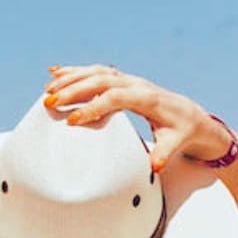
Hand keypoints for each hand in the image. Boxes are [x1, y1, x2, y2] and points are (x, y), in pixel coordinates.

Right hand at [43, 63, 228, 171]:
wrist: (190, 115)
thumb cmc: (181, 131)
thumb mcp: (175, 143)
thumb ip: (164, 153)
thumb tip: (154, 166)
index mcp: (147, 98)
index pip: (115, 98)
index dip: (92, 107)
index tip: (72, 120)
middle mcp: (136, 84)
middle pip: (101, 80)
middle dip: (73, 90)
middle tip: (50, 102)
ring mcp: (129, 80)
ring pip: (96, 72)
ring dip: (71, 78)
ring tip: (47, 90)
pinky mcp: (123, 80)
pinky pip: (97, 71)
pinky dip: (76, 71)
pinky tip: (56, 72)